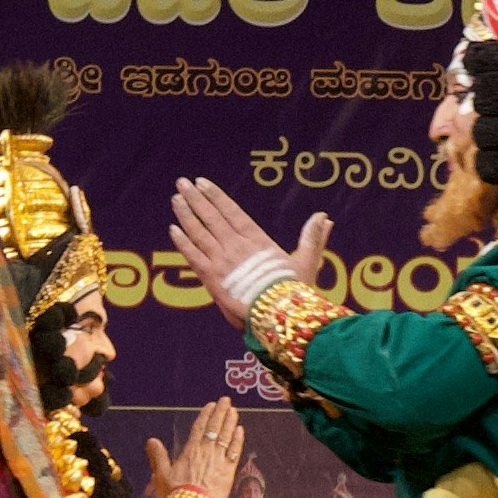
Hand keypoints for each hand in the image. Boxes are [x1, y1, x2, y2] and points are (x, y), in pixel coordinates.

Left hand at [161, 178, 333, 300]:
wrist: (279, 315)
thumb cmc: (295, 291)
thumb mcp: (307, 261)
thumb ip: (313, 238)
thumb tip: (326, 218)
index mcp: (257, 240)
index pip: (232, 211)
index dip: (216, 196)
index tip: (202, 182)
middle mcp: (236, 245)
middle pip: (211, 217)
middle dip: (195, 198)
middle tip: (182, 183)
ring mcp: (222, 260)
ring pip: (199, 232)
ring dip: (186, 214)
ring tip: (176, 199)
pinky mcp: (211, 277)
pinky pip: (192, 255)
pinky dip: (182, 242)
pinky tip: (172, 229)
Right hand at [161, 400, 248, 497]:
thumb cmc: (175, 494)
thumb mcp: (161, 475)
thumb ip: (158, 456)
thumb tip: (151, 440)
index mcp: (190, 451)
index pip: (199, 428)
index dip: (206, 415)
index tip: (211, 405)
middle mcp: (205, 452)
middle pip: (215, 428)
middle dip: (221, 412)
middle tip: (226, 400)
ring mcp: (219, 460)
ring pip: (226, 436)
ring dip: (231, 422)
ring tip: (234, 411)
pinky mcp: (229, 471)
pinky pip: (235, 451)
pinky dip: (238, 439)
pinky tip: (240, 430)